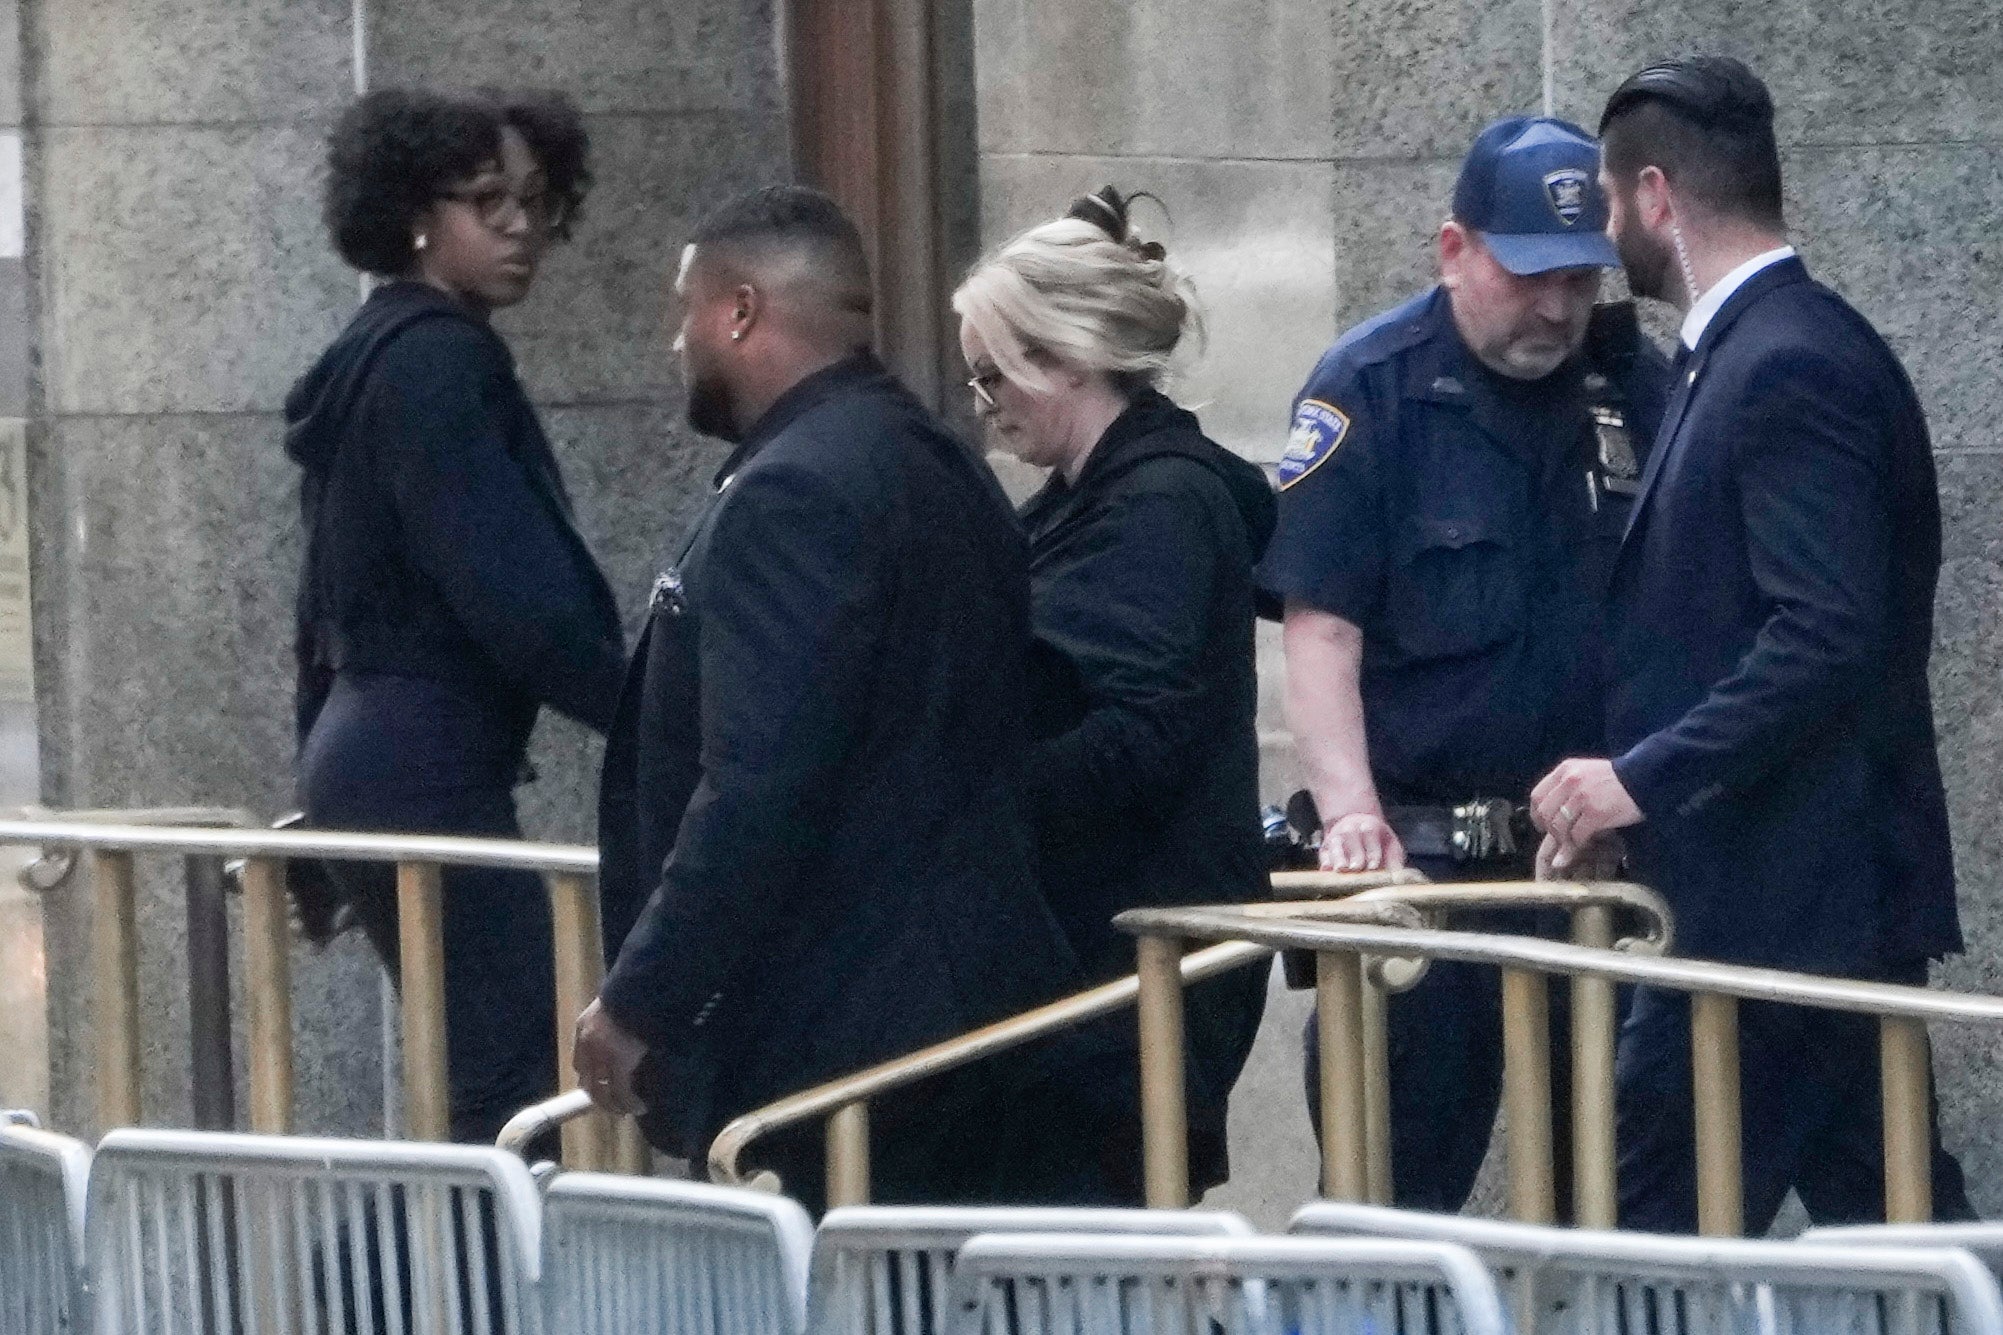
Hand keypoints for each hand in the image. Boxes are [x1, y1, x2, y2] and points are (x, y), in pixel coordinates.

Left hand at [572, 999, 648, 1115]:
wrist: (638, 990)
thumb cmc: (631, 993)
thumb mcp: (614, 1004)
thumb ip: (612, 1020)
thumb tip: (625, 1029)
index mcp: (584, 1028)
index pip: (580, 1063)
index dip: (591, 1079)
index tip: (602, 1086)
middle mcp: (588, 1045)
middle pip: (588, 1082)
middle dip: (600, 1098)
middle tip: (613, 1106)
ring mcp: (602, 1056)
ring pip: (604, 1092)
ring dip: (615, 1106)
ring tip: (627, 1111)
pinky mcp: (620, 1063)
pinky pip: (622, 1091)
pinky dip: (629, 1103)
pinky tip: (639, 1107)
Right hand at [1320, 812, 1406, 872]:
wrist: (1354, 824)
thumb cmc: (1378, 841)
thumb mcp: (1390, 844)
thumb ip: (1395, 860)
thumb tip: (1400, 879)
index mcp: (1369, 827)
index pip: (1371, 837)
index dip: (1372, 852)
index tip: (1373, 866)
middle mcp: (1349, 830)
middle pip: (1351, 842)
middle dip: (1354, 856)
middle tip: (1356, 868)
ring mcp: (1335, 839)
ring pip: (1335, 847)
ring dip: (1337, 858)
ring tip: (1340, 870)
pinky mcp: (1324, 849)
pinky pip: (1323, 856)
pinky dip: (1324, 863)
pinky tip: (1325, 872)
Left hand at [1530, 758, 1642, 870]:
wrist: (1643, 778)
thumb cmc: (1615, 779)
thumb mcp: (1586, 774)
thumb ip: (1566, 789)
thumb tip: (1548, 817)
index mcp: (1565, 770)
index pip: (1537, 795)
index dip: (1537, 815)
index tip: (1542, 826)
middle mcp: (1570, 781)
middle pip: (1546, 813)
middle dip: (1550, 829)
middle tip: (1560, 837)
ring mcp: (1582, 797)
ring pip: (1559, 826)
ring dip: (1564, 839)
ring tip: (1573, 842)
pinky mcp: (1596, 812)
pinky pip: (1577, 835)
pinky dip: (1578, 843)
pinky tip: (1585, 843)